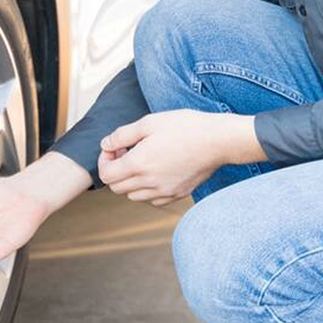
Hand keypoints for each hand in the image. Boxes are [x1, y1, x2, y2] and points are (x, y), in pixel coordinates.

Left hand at [96, 109, 261, 205]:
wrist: (217, 140)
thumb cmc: (185, 127)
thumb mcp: (149, 122)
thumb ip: (122, 135)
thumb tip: (105, 144)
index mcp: (139, 164)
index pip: (106, 175)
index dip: (104, 160)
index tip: (114, 148)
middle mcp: (149, 183)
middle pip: (117, 188)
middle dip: (115, 170)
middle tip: (126, 152)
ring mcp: (164, 192)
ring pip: (133, 196)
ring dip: (130, 181)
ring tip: (142, 161)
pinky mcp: (177, 194)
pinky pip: (153, 200)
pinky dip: (147, 190)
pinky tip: (156, 172)